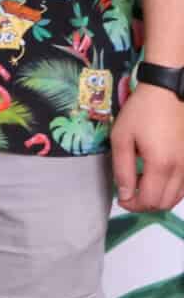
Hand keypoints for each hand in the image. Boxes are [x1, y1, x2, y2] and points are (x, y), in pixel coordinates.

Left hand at [111, 81, 183, 212]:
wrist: (168, 93)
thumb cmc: (141, 112)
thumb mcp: (121, 137)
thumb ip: (122, 169)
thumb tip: (124, 194)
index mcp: (160, 165)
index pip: (148, 200)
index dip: (131, 204)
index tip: (119, 198)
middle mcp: (180, 170)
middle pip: (163, 203)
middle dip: (143, 204)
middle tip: (127, 192)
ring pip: (175, 198)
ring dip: (156, 198)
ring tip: (138, 184)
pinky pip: (183, 187)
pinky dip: (168, 190)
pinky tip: (154, 177)